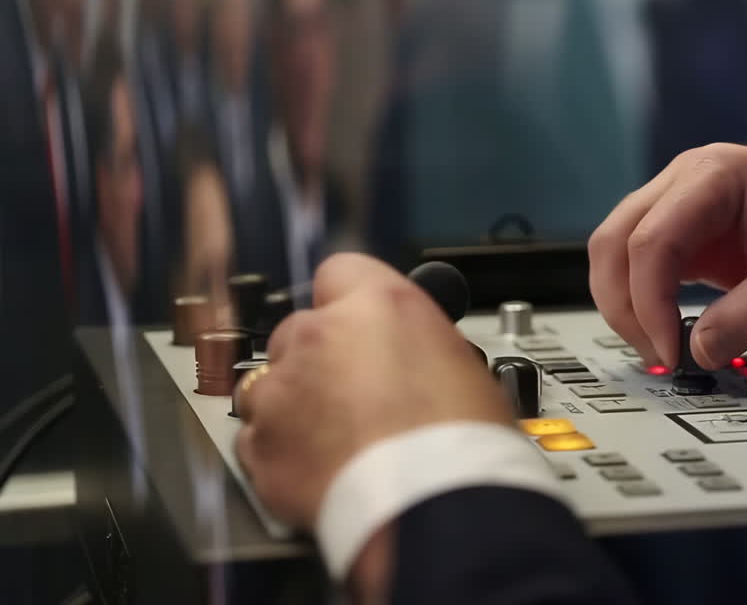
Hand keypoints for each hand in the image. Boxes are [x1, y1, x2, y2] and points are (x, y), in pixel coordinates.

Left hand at [235, 253, 510, 530]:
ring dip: (293, 403)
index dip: (349, 300)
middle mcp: (320, 334)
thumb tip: (411, 356)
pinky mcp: (260, 445)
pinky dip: (279, 450)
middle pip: (299, 329)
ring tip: (336, 437)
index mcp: (378, 304)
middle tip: (354, 395)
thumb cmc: (461, 442)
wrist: (433, 506)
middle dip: (319, 359)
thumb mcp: (461, 363)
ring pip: (268, 382)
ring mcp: (281, 390)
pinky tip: (318, 466)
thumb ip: (417, 343)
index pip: (342, 271)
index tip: (356, 323)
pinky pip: (256, 437)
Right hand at [589, 144, 746, 370]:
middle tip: (657, 354)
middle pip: (615, 240)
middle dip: (623, 304)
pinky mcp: (683, 229)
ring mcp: (678, 201)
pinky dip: (641, 299)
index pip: (652, 240)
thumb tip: (700, 353)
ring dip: (625, 303)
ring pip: (616, 251)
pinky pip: (639, 263)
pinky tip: (664, 331)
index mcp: (715, 175)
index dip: (649, 302)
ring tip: (660, 348)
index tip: (670, 349)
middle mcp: (684, 180)